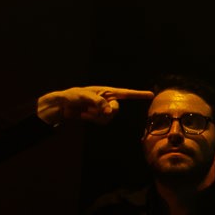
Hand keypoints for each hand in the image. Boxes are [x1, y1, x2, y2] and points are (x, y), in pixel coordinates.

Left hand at [36, 86, 153, 126]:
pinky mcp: (99, 117)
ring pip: (109, 118)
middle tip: (94, 109)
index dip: (139, 94)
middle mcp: (108, 100)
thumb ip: (99, 103)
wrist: (63, 105)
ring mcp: (104, 109)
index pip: (126, 93)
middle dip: (106, 111)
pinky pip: (102, 122)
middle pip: (117, 109)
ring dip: (96, 116)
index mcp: (107, 91)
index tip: (151, 95)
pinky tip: (84, 115)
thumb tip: (110, 112)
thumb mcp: (85, 96)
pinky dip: (93, 120)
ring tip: (86, 111)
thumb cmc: (73, 96)